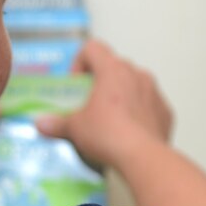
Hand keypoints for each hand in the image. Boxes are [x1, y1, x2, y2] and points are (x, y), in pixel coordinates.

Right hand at [35, 40, 173, 169]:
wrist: (142, 157)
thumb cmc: (107, 134)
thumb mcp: (75, 128)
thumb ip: (56, 123)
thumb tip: (40, 123)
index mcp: (112, 70)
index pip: (93, 48)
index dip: (80, 63)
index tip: (76, 86)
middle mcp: (136, 74)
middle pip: (114, 67)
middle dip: (100, 82)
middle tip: (89, 106)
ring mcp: (154, 91)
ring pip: (134, 85)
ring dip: (121, 96)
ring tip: (110, 122)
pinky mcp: (165, 111)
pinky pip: (148, 105)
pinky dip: (138, 114)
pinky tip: (129, 134)